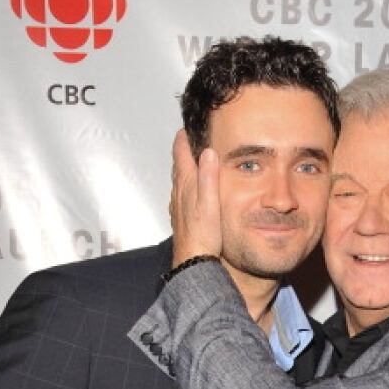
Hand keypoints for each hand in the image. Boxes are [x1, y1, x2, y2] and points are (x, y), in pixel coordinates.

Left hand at [169, 129, 221, 266]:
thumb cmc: (203, 234)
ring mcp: (178, 206)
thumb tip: (208, 152)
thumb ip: (209, 177)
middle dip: (183, 150)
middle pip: (179, 165)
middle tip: (188, 139)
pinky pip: (182, 194)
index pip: (181, 154)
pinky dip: (186, 185)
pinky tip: (191, 192)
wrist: (193, 261)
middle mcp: (179, 193)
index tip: (186, 127)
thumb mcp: (210, 203)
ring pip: (179, 180)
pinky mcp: (181, 217)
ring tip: (191, 161)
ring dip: (184, 168)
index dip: (183, 139)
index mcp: (187, 185)